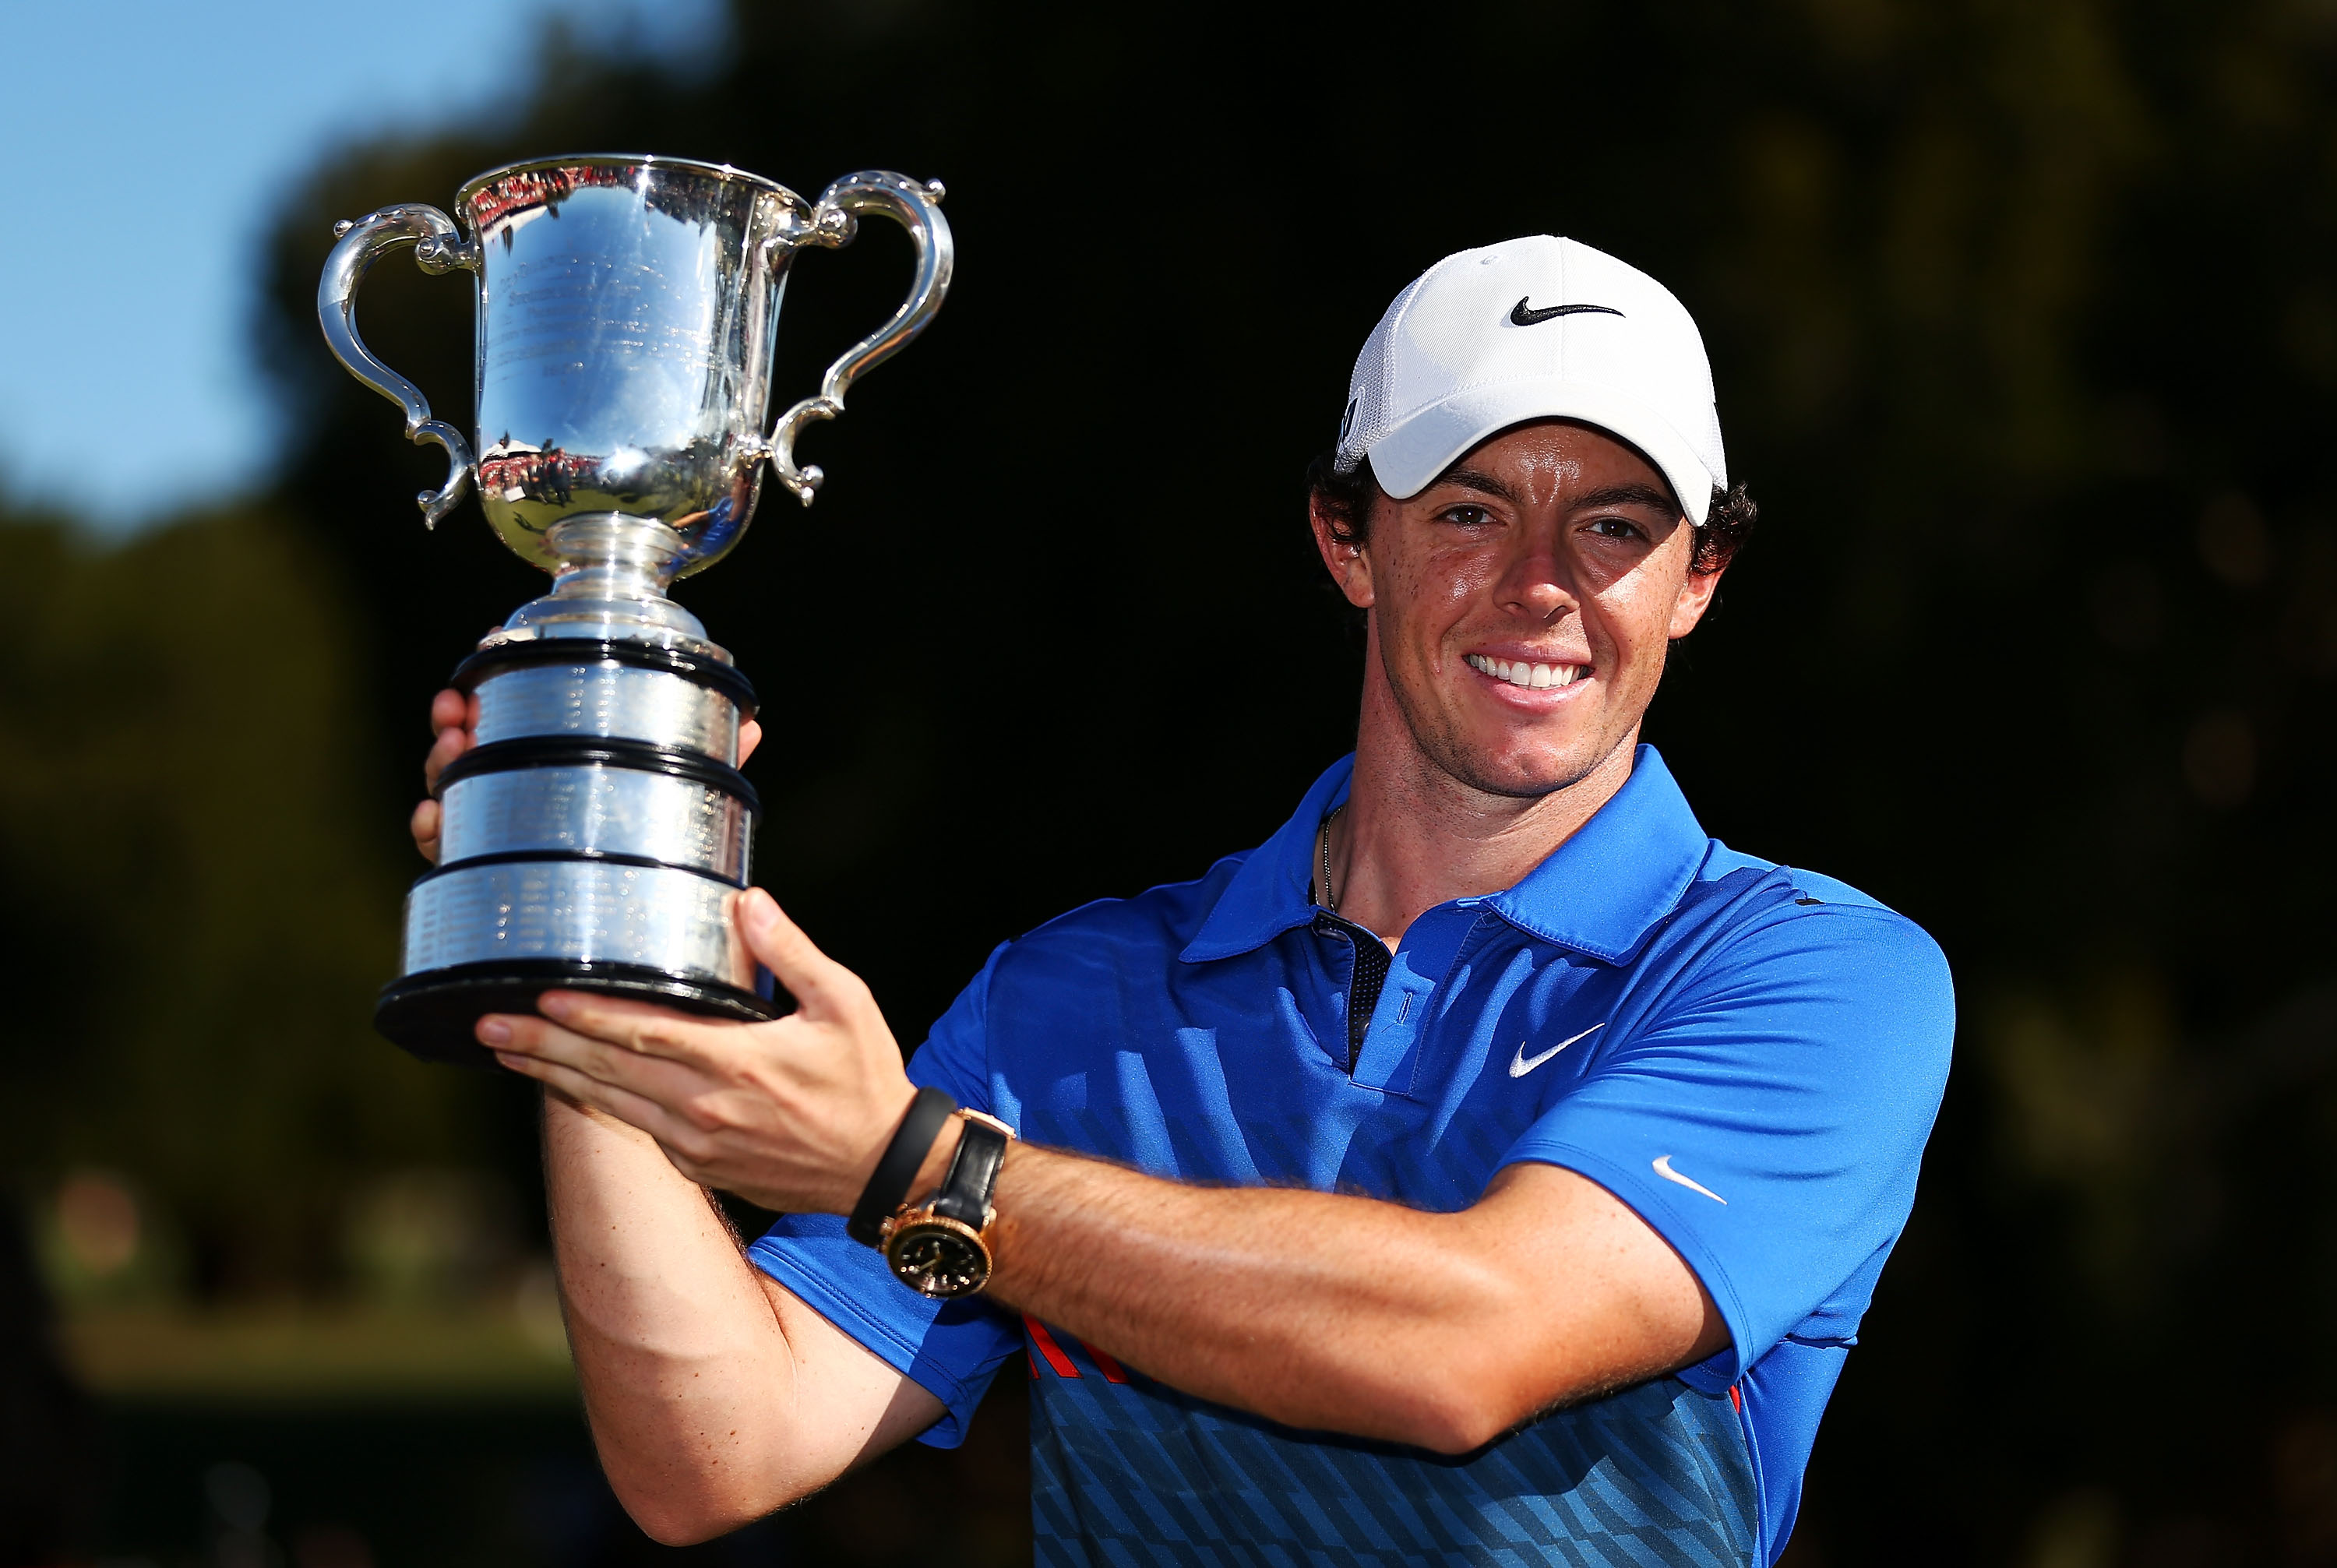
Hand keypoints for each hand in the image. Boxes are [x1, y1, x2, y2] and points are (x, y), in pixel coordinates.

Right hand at [408, 686, 765, 863]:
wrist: (644, 952)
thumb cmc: (658, 871)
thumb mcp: (681, 812)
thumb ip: (704, 769)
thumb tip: (751, 726)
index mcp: (558, 780)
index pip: (517, 730)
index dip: (494, 694)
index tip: (480, 663)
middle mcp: (521, 809)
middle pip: (473, 757)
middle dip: (455, 725)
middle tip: (458, 710)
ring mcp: (500, 847)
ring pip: (454, 799)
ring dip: (440, 768)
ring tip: (452, 749)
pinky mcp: (490, 890)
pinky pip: (451, 859)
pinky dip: (434, 833)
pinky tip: (431, 818)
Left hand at [477, 888, 915, 1214]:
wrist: (881, 1170)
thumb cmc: (865, 1080)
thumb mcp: (844, 1002)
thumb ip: (790, 951)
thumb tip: (746, 902)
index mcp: (736, 1062)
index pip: (644, 1034)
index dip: (587, 1017)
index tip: (542, 998)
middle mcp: (705, 1109)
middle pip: (607, 1072)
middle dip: (542, 1046)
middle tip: (487, 1024)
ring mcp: (697, 1145)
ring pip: (610, 1105)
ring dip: (553, 1076)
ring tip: (505, 1051)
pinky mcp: (700, 1167)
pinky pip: (635, 1130)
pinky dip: (595, 1104)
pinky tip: (567, 1083)